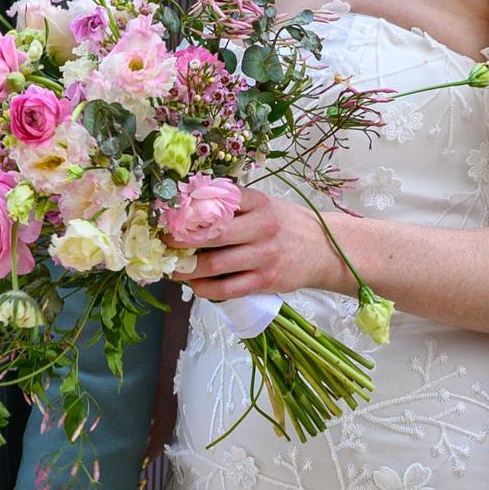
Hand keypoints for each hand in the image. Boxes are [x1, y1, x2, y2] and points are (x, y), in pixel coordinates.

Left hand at [171, 189, 348, 300]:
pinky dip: (205, 289)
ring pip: (216, 265)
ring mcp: (264, 256)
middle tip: (164, 243)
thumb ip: (236, 205)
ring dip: (188, 269)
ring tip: (175, 268)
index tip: (169, 215)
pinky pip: (227, 289)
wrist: (324, 250)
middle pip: (212, 234)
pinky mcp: (265, 281)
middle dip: (181, 240)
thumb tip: (193, 205)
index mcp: (260, 202)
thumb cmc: (287, 225)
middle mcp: (262, 227)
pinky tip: (195, 285)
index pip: (220, 200)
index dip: (190, 208)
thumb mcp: (266, 205)